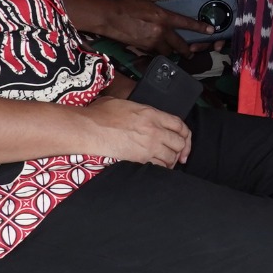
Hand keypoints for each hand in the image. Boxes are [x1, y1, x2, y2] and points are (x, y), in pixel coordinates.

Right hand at [71, 96, 189, 166]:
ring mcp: (148, 146)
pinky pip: (159, 167)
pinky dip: (161, 168)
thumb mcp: (124, 103)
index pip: (179, 124)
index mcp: (151, 114)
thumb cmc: (100, 115)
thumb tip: (141, 114)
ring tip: (167, 162)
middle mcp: (154, 130)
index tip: (184, 139)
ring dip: (171, 160)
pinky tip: (157, 167)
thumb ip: (139, 110)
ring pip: (172, 157)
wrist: (88, 128)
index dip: (185, 134)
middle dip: (181, 149)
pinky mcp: (139, 159)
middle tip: (178, 153)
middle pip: (179, 142)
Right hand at [77, 0, 200, 57]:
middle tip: (191, 52)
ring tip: (175, 53)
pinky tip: (159, 51)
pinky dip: (159, 53)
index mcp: (164, 16)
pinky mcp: (143, 48)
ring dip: (172, 52)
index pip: (186, 23)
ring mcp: (152, 42)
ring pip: (168, 51)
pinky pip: (155, 53)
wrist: (109, 17)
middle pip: (180, 45)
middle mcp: (161, 31)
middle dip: (187, 50)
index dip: (200, 28)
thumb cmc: (126, 3)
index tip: (210, 31)